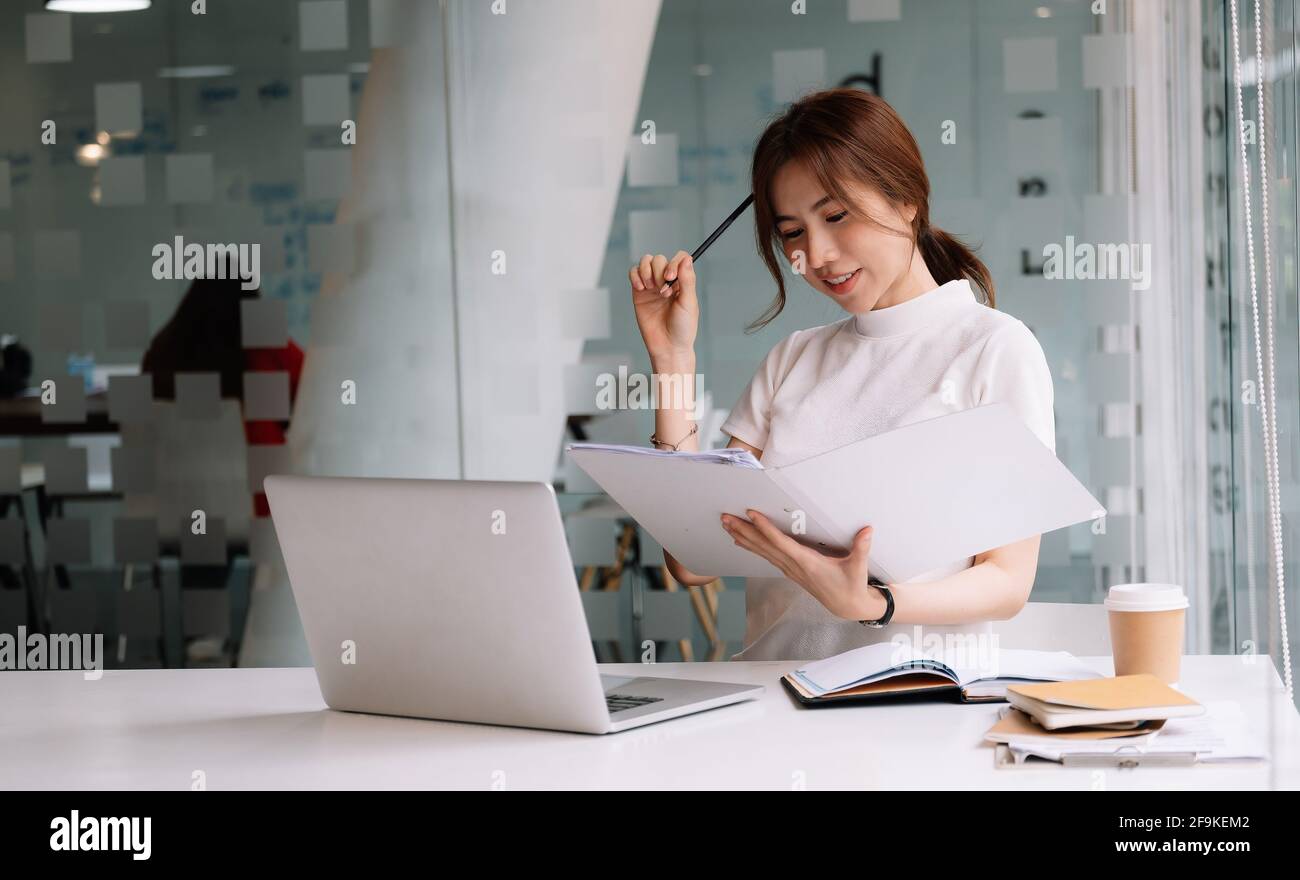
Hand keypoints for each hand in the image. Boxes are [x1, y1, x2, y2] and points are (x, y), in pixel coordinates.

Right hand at [630, 251, 697, 359]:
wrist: (667, 346)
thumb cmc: (682, 328)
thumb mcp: (688, 303)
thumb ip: (687, 280)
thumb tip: (687, 259)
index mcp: (683, 282)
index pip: (679, 258)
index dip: (673, 262)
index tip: (670, 277)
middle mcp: (667, 281)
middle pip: (659, 259)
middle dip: (659, 271)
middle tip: (662, 290)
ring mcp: (652, 286)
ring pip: (646, 262)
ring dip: (646, 271)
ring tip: (650, 288)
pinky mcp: (639, 293)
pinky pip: (634, 273)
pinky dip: (635, 276)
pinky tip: (641, 288)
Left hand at [720, 510, 881, 619]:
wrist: (848, 606)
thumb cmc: (852, 586)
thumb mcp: (858, 568)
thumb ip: (861, 548)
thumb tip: (867, 530)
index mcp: (807, 563)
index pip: (781, 543)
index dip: (765, 528)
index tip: (752, 514)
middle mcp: (794, 566)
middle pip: (763, 546)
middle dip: (744, 531)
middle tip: (726, 517)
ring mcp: (790, 569)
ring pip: (762, 551)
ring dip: (743, 537)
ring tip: (726, 525)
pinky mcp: (790, 570)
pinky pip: (766, 556)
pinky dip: (752, 546)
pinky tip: (740, 541)